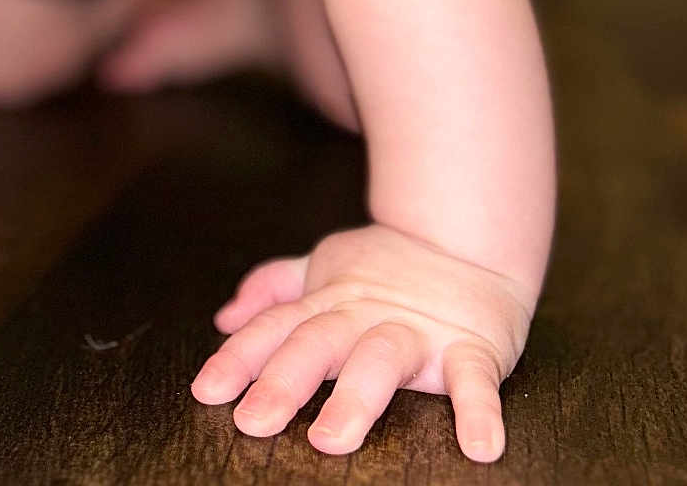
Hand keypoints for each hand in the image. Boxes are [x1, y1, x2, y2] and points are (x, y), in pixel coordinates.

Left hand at [191, 223, 534, 461]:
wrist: (467, 239)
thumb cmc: (389, 266)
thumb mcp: (324, 267)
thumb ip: (275, 289)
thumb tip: (224, 317)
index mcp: (329, 302)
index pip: (275, 328)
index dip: (239, 358)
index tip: (207, 391)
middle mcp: (366, 315)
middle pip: (317, 343)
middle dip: (283, 381)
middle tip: (252, 421)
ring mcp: (418, 330)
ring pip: (381, 359)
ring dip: (355, 397)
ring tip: (330, 439)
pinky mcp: (472, 346)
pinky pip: (474, 380)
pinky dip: (479, 411)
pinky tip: (479, 447)